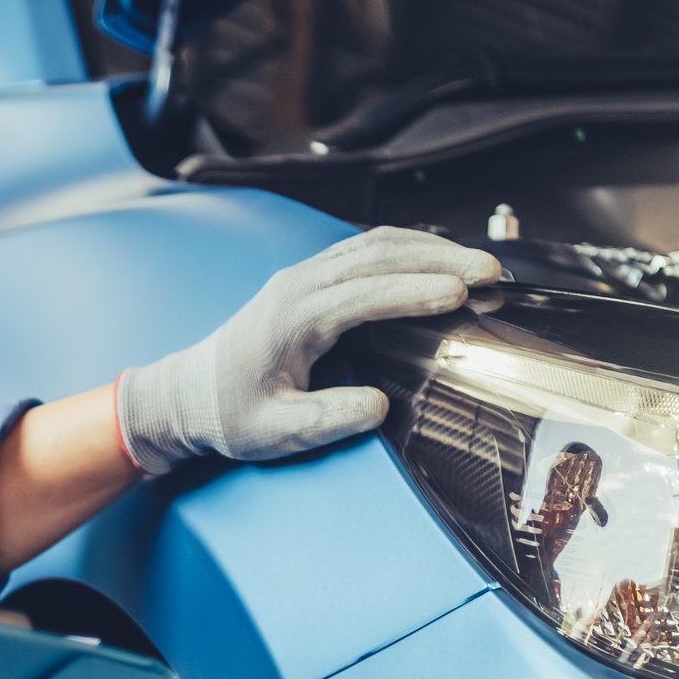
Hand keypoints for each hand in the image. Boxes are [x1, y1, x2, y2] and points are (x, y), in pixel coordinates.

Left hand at [114, 227, 503, 473]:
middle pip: (378, 256)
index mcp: (292, 317)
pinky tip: (438, 260)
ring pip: (375, 246)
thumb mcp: (274, 431)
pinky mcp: (309, 282)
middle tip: (492, 272)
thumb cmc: (227, 414)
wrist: (186, 395)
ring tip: (479, 264)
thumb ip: (326, 420)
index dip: (414, 291)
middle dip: (440, 260)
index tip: (461, 294)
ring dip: (430, 250)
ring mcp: (303, 278)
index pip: (364, 294)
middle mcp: (298, 286)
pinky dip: (407, 252)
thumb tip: (378, 407)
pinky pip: (364, 253)